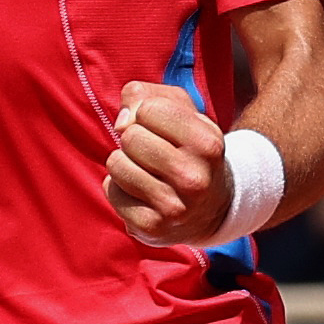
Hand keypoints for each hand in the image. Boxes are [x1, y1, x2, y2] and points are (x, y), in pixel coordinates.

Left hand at [103, 81, 229, 245]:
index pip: (148, 108)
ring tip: (148, 173)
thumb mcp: (181, 110)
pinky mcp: (151, 228)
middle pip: (130, 136)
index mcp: (207, 144)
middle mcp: (194, 179)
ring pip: (116, 164)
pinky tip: (142, 194)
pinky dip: (119, 188)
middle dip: (134, 139)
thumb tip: (121, 122)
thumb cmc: (188, 148)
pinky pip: (111, 190)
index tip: (162, 128)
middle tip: (154, 153)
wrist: (213, 208)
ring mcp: (173, 208)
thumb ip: (145, 95)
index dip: (147, 113)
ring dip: (125, 163)